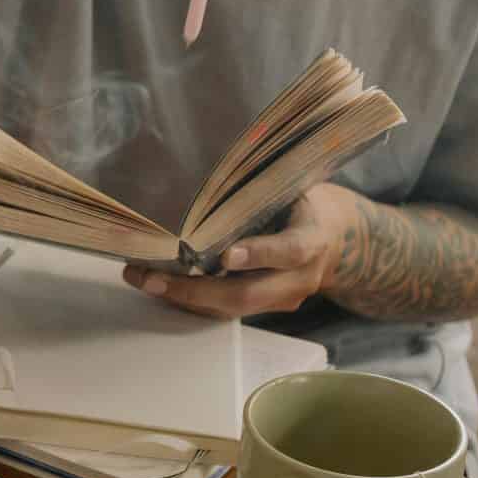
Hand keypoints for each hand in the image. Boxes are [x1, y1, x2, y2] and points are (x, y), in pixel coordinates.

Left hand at [123, 183, 356, 317]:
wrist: (336, 239)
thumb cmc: (303, 203)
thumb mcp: (294, 188)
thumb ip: (263, 190)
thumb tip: (210, 167)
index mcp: (312, 240)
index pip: (288, 251)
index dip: (258, 255)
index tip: (226, 257)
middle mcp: (298, 278)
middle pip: (249, 295)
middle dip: (196, 291)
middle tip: (152, 278)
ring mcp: (282, 298)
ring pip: (232, 308)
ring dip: (183, 298)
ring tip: (141, 278)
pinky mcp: (266, 307)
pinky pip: (227, 310)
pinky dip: (190, 300)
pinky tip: (157, 284)